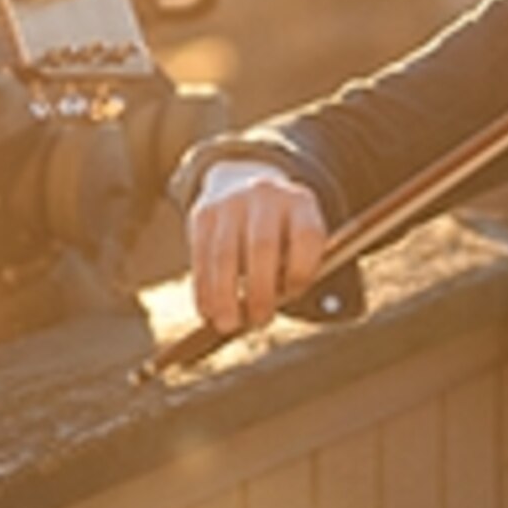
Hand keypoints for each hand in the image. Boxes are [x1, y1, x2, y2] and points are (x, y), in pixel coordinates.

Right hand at [187, 161, 327, 335]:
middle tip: (260, 321)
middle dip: (260, 291)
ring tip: (228, 325)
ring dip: (225, 296)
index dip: (301, 272)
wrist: (241, 182)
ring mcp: (231, 202)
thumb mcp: (298, 237)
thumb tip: (263, 310)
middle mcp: (266, 195)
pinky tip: (208, 311)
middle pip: (262, 246)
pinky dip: (203, 289)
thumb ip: (295, 269)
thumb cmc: (279, 230)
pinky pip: (201, 256)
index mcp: (300, 202)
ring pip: (225, 254)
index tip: (291, 294)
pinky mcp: (203, 214)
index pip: (307, 236)